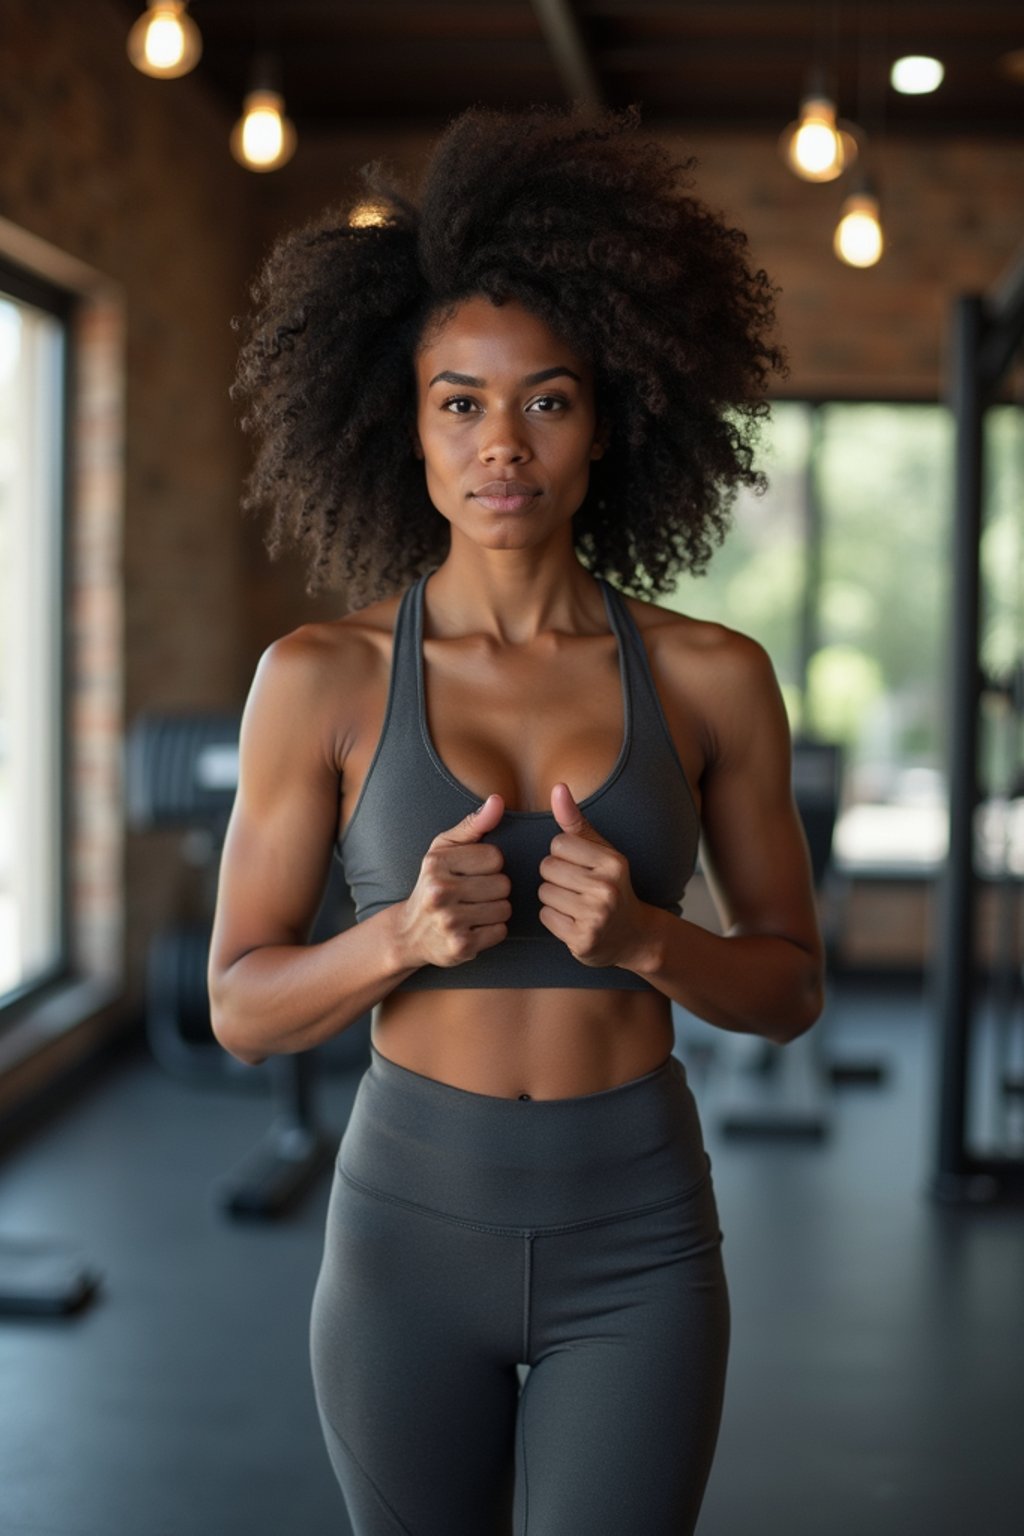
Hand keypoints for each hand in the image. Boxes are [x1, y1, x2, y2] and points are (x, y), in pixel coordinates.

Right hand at [394, 794, 510, 968]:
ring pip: (505, 909)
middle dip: (494, 889)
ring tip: (473, 910)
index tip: (471, 873)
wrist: (409, 932)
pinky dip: (492, 931)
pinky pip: (500, 932)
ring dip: (495, 911)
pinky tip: (473, 928)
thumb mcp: (444, 849)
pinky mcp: (460, 947)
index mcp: (437, 863)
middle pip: (503, 884)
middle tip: (473, 895)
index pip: (495, 857)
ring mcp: (449, 922)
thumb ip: (473, 824)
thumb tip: (497, 800)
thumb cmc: (433, 883)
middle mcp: (440, 892)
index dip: (489, 865)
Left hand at [537, 783, 652, 969]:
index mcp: (613, 862)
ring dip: (553, 898)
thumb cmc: (610, 885)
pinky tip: (572, 920)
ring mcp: (596, 916)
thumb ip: (576, 821)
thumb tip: (558, 788)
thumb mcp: (600, 851)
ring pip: (544, 893)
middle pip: (548, 868)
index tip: (579, 866)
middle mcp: (607, 888)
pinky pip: (545, 917)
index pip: (558, 844)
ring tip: (574, 904)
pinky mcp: (583, 939)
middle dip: (555, 877)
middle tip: (576, 887)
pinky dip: (553, 918)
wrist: (633, 935)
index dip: (562, 855)